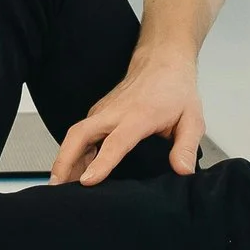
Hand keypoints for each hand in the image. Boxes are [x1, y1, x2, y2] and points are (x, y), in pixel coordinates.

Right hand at [52, 56, 204, 185]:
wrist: (163, 61)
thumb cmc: (175, 90)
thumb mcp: (192, 119)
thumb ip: (187, 147)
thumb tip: (183, 172)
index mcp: (138, 116)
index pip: (115, 142)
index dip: (101, 163)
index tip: (87, 181)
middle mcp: (114, 113)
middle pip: (79, 135)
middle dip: (64, 161)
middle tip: (56, 187)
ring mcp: (103, 111)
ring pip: (75, 135)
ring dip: (65, 158)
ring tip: (59, 186)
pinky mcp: (98, 112)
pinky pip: (80, 133)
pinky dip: (72, 151)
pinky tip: (73, 171)